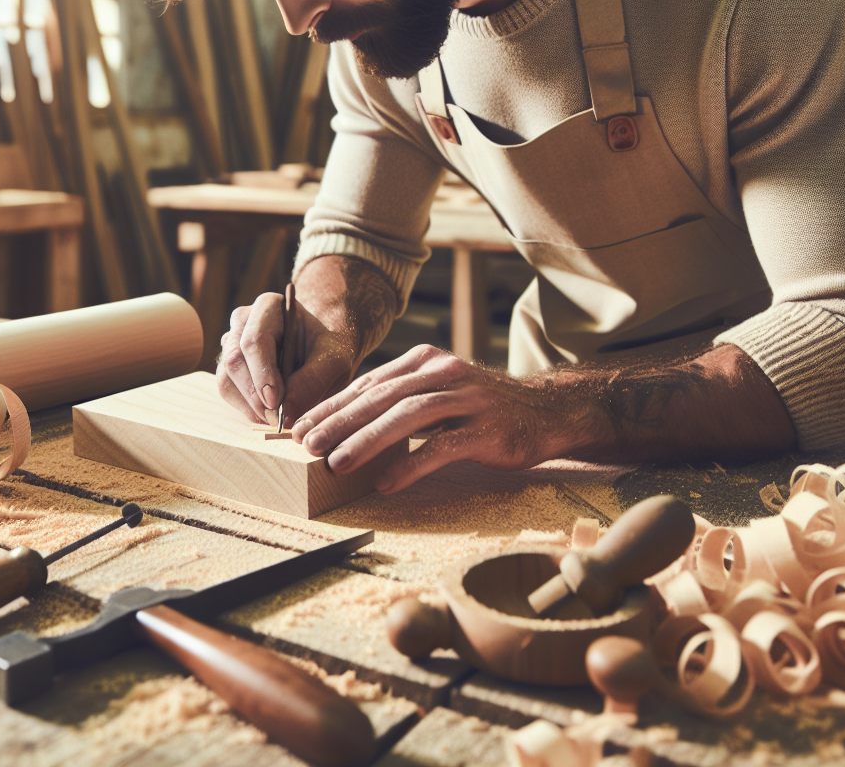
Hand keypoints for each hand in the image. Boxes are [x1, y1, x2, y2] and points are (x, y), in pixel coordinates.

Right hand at [216, 291, 357, 426]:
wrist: (322, 350)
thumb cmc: (329, 348)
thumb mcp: (334, 359)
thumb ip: (313, 380)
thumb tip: (286, 414)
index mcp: (268, 307)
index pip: (254, 340)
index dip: (262, 372)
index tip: (275, 401)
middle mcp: (243, 323)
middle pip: (234, 361)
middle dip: (254, 395)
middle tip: (278, 418)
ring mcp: (232, 345)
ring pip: (226, 380)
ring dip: (249, 406)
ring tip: (277, 419)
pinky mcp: (230, 369)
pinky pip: (229, 393)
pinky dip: (247, 410)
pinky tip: (270, 415)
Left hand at [290, 345, 557, 492]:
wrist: (545, 410)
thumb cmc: (480, 406)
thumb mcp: (437, 391)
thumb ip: (398, 399)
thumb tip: (344, 422)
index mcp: (424, 361)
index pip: (368, 383)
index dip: (332, 405)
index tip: (300, 427)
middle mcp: (442, 372)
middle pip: (381, 396)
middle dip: (339, 421)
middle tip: (307, 444)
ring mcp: (467, 398)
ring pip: (408, 415)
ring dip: (367, 439)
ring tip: (336, 463)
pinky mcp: (487, 429)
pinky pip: (443, 446)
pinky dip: (411, 463)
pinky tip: (386, 482)